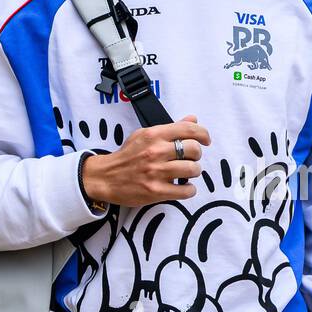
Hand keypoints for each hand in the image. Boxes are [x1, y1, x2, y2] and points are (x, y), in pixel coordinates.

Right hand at [81, 116, 210, 207]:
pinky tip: (182, 187)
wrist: (105, 177)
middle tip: (190, 159)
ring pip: (193, 170)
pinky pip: (186, 191)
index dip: (203, 135)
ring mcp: (156, 172)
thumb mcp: (145, 135)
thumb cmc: (128, 156)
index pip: (188, 129)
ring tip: (185, 173)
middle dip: (196, 155)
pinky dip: (189, 190)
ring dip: (193, 172)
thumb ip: (170, 128)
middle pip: (194, 150)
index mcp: (154, 135)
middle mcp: (156, 152)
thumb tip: (193, 120)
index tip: (206, 141)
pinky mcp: (156, 191)